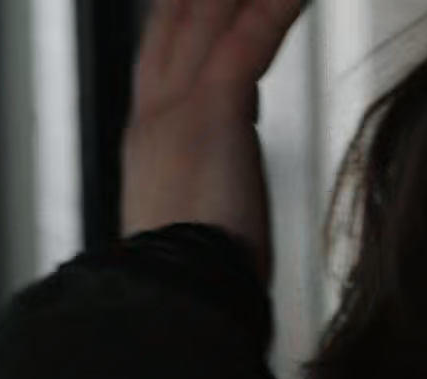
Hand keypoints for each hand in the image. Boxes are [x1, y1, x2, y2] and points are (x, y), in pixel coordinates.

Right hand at [120, 0, 304, 280]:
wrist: (175, 301)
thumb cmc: (199, 281)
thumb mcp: (201, 221)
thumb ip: (213, 184)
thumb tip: (232, 180)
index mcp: (152, 138)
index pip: (168, 52)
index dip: (190, 12)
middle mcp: (155, 110)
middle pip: (178, 17)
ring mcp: (176, 107)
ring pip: (206, 14)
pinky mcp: (210, 114)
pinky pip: (247, 40)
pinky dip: (274, 7)